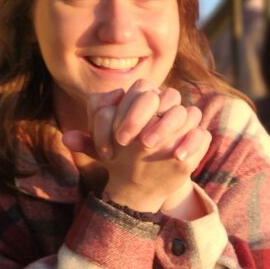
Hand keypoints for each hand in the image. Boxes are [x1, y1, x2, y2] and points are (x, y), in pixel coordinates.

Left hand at [63, 81, 211, 211]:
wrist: (147, 177)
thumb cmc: (123, 157)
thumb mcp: (105, 151)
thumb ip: (89, 143)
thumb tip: (67, 138)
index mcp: (144, 102)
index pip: (141, 91)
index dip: (129, 112)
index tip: (118, 139)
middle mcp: (167, 108)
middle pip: (164, 97)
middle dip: (146, 117)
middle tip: (132, 142)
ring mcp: (185, 123)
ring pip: (187, 112)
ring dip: (168, 127)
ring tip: (149, 147)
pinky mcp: (198, 140)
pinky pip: (202, 135)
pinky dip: (192, 143)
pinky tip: (176, 157)